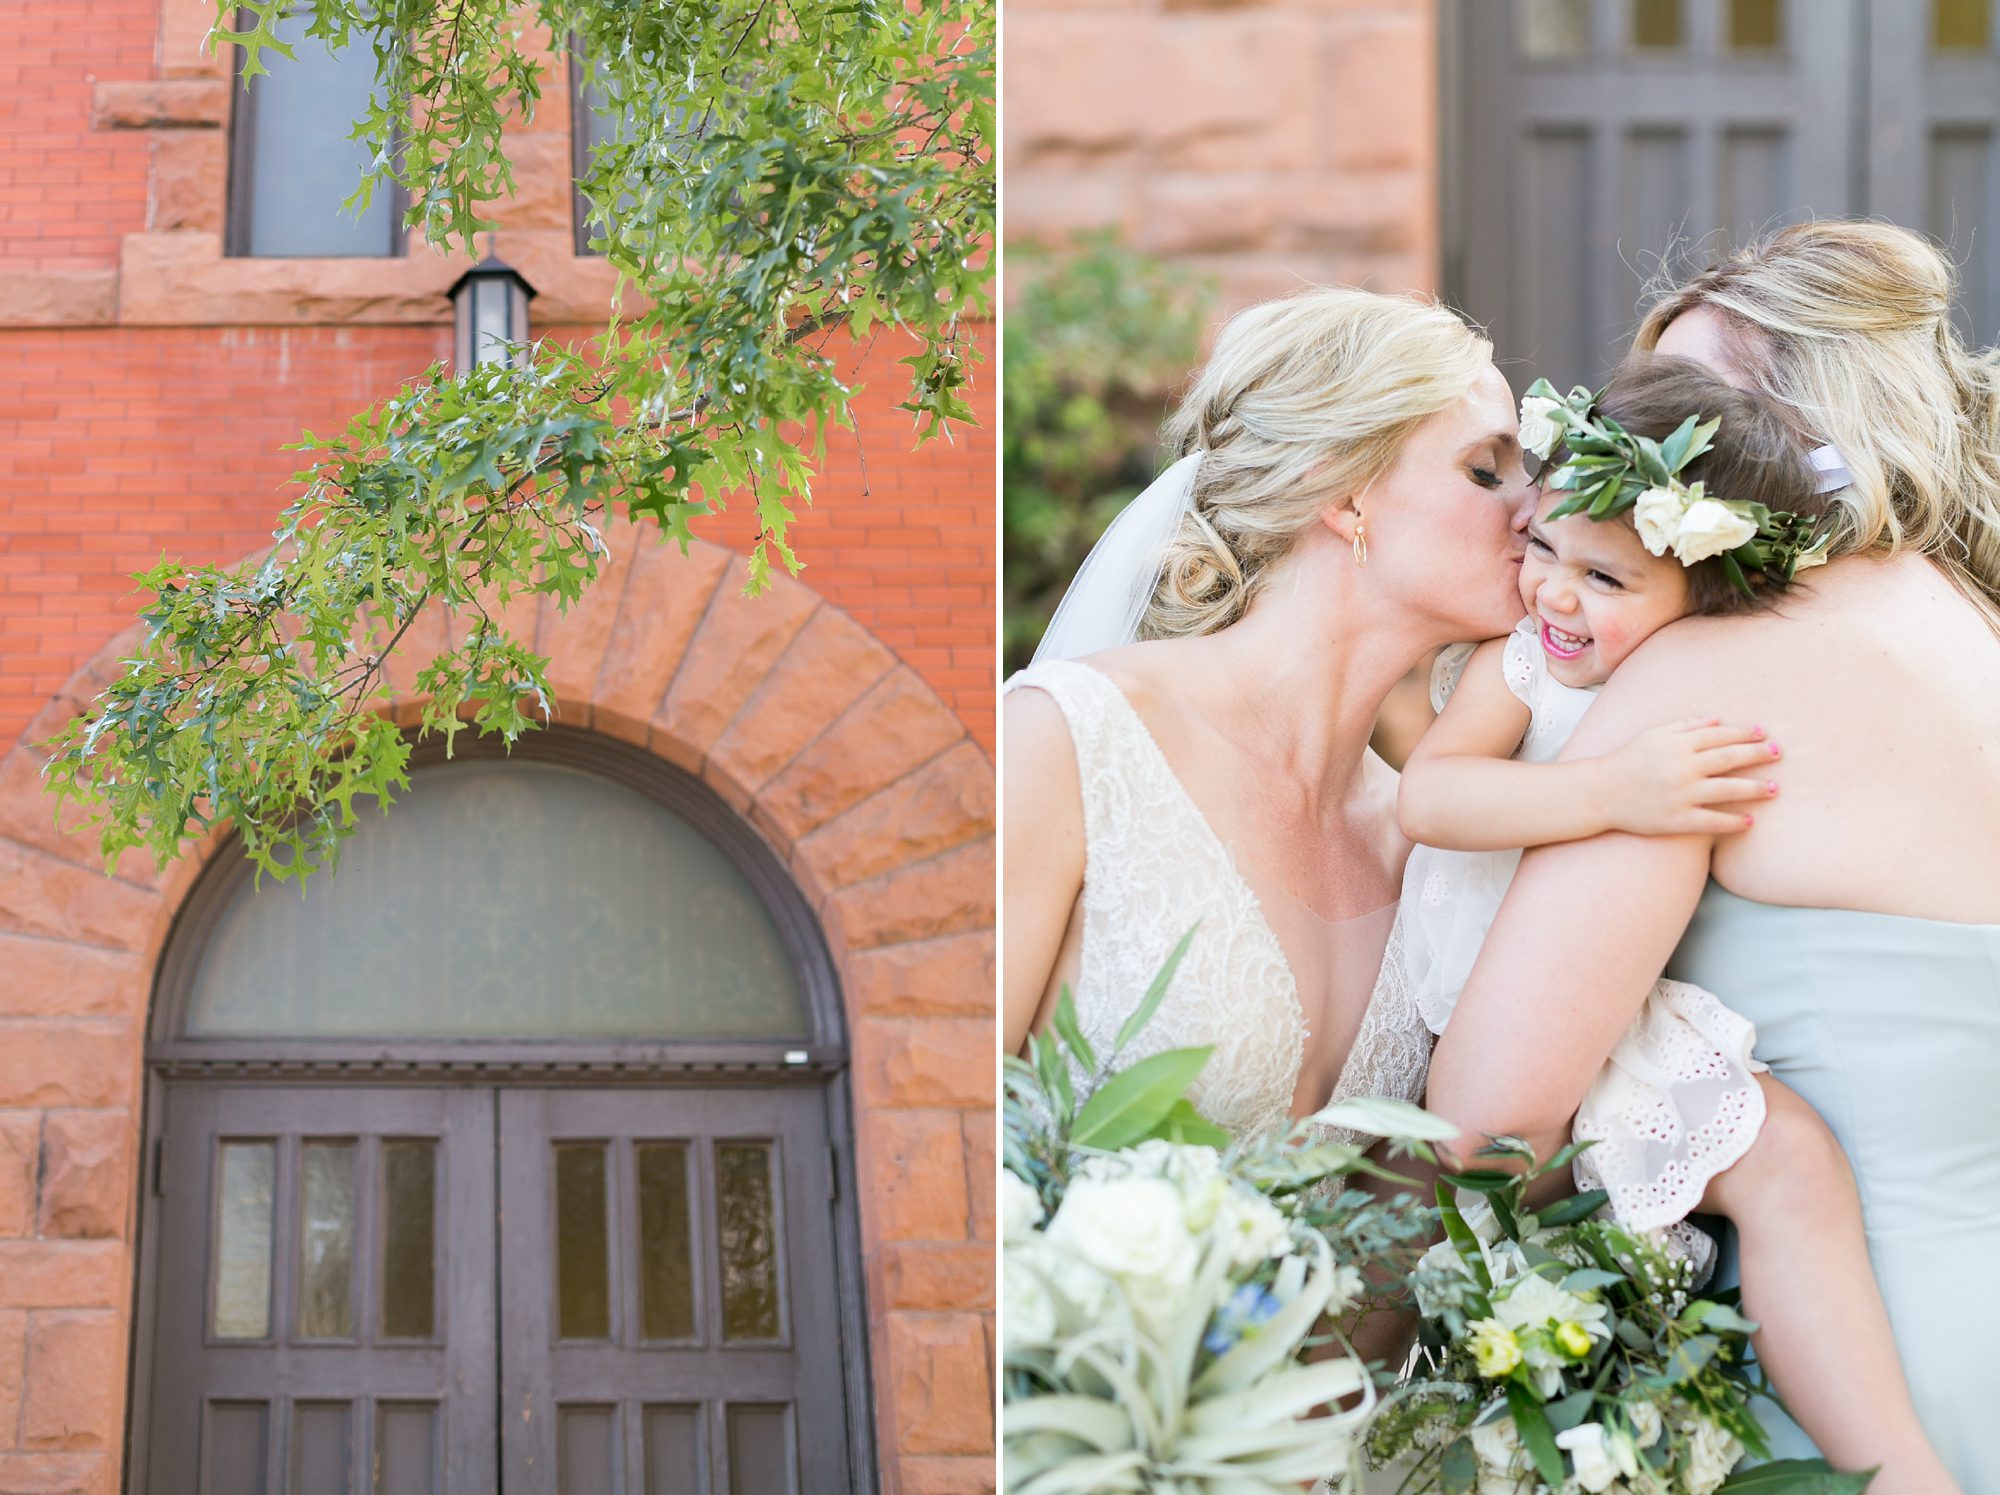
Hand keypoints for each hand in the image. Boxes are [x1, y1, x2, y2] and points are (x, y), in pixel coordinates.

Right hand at [1595, 717, 1779, 835]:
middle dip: (1756, 754)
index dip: (1743, 733)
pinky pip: (1711, 821)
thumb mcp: (1652, 735)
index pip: (1718, 735)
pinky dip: (1732, 822)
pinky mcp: (1677, 819)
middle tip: (1778, 753)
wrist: (1601, 793)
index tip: (1763, 733)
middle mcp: (1681, 768)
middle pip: (1728, 758)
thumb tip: (1716, 719)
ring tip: (1773, 789)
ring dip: (1753, 789)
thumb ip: (1684, 725)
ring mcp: (1680, 795)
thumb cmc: (1628, 760)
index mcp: (1676, 744)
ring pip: (1726, 790)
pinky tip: (1750, 821)